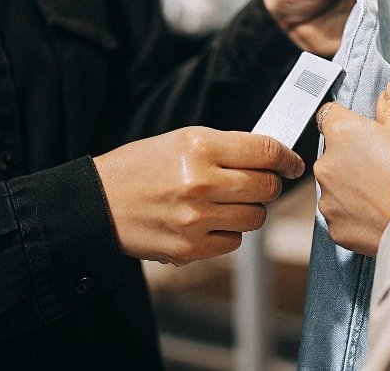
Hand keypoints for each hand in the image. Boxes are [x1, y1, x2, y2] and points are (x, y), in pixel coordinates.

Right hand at [92, 127, 304, 265]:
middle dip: (269, 185)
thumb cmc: (140, 168)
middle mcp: (200, 182)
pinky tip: (211, 222)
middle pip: (267, 187)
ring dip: (250, 210)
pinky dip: (229, 233)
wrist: (98, 203)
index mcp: (199, 147)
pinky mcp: (189, 248)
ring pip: (255, 217)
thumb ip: (226, 147)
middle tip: (259, 183)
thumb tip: (270, 156)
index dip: (287, 158)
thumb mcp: (181, 141)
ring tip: (228, 203)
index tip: (292, 163)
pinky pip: (234, 242)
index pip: (265, 151)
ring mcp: (196, 218)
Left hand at [313, 83, 389, 255]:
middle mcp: (327, 164)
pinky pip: (340, 214)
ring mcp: (327, 197)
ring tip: (384, 193)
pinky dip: (355, 214)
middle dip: (353, 157)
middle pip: (333, 153)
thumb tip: (389, 93)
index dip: (347, 121)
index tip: (361, 130)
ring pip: (335, 185)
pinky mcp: (333, 226)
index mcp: (344, 133)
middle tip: (383, 166)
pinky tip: (378, 213)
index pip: (330, 114)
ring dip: (352, 186)